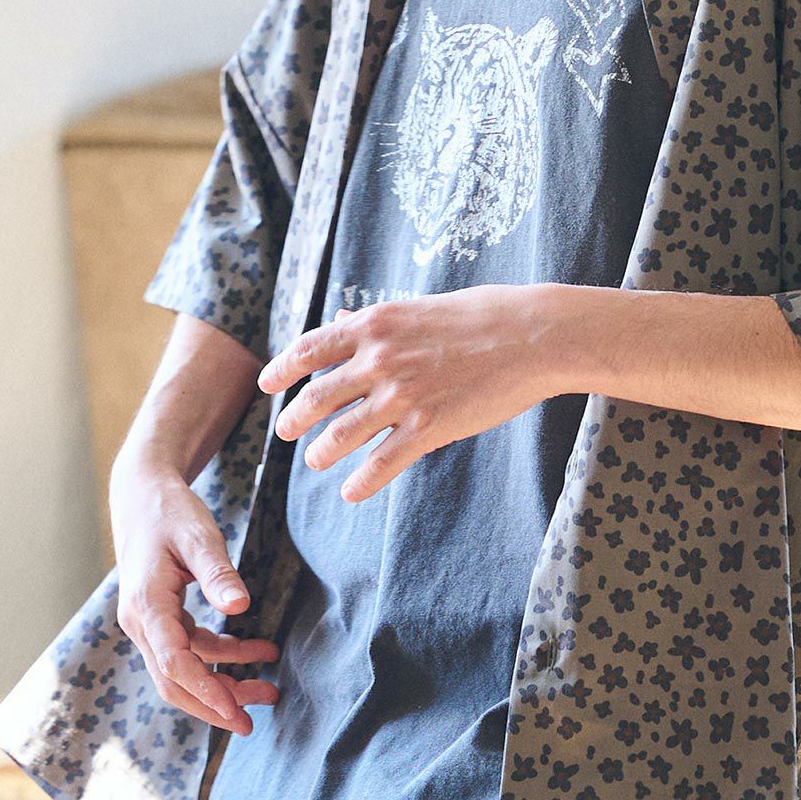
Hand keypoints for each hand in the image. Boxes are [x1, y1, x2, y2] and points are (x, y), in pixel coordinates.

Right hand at [111, 462, 280, 734]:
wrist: (143, 497)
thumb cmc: (171, 512)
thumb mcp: (198, 535)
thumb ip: (218, 572)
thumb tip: (242, 606)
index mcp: (147, 606)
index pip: (175, 663)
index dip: (206, 691)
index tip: (237, 712)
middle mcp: (141, 623)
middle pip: (175, 681)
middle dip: (215, 703)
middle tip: (253, 723)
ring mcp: (149, 624)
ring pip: (184, 669)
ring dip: (224, 682)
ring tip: (269, 690)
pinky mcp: (162, 619)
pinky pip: (191, 650)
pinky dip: (222, 656)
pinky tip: (258, 651)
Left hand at [258, 284, 559, 502]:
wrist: (533, 335)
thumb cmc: (485, 314)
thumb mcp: (420, 307)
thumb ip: (377, 320)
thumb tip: (341, 318)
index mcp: (375, 324)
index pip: (310, 349)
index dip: (281, 369)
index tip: (267, 385)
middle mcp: (379, 359)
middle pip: (315, 397)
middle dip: (293, 419)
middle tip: (285, 432)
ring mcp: (402, 395)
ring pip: (340, 435)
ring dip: (321, 452)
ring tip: (315, 461)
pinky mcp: (429, 427)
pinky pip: (382, 463)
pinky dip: (362, 482)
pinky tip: (352, 492)